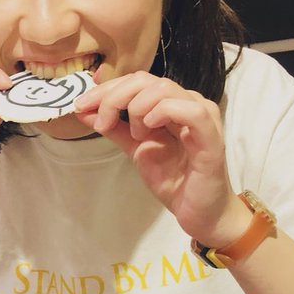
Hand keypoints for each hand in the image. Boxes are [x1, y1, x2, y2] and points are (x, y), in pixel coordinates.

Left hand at [73, 72, 250, 245]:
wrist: (198, 213)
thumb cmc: (174, 181)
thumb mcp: (137, 149)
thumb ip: (114, 128)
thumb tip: (83, 110)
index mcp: (171, 103)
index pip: (136, 81)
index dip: (106, 89)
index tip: (81, 106)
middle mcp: (188, 103)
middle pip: (146, 80)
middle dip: (114, 97)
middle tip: (101, 122)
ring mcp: (203, 117)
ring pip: (165, 88)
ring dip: (138, 107)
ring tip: (136, 134)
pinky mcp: (211, 137)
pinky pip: (190, 110)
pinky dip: (163, 112)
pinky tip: (150, 128)